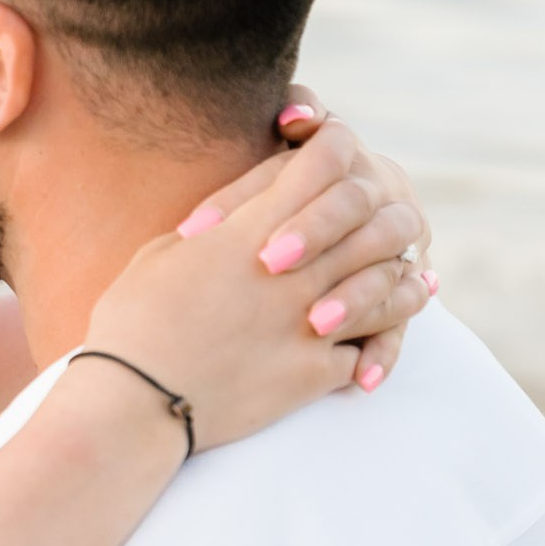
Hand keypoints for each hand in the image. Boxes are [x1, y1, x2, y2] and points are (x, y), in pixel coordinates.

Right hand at [79, 96, 427, 451]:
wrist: (134, 401)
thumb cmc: (132, 323)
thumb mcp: (160, 255)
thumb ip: (210, 230)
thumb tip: (229, 221)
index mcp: (252, 230)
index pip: (325, 162)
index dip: (334, 144)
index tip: (332, 146)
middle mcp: (294, 270)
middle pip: (370, 217)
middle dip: (375, 210)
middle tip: (378, 215)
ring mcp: (310, 321)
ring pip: (387, 286)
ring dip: (398, 280)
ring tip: (413, 282)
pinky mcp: (312, 372)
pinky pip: (365, 351)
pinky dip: (374, 349)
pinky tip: (375, 353)